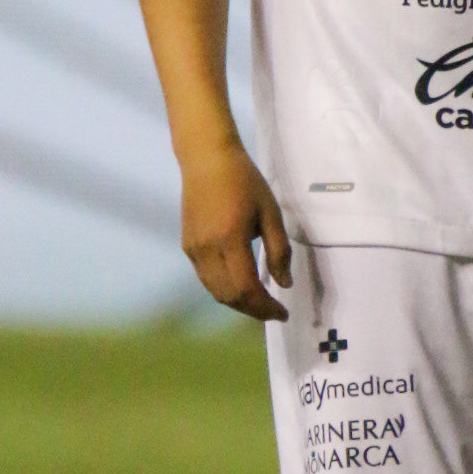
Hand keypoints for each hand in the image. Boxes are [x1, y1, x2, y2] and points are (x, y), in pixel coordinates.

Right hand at [179, 142, 291, 321]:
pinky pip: (207, 279)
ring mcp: (193, 250)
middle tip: (274, 312)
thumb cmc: (244, 181)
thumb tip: (284, 284)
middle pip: (230, 296)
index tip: (283, 313)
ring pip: (216, 291)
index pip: (247, 289)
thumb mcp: (271, 213)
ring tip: (261, 303)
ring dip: (239, 303)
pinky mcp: (187, 246)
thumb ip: (279, 250)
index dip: (266, 307)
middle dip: (254, 310)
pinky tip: (241, 286)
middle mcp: (206, 249)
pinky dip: (225, 290)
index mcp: (230, 239)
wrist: (206, 160)